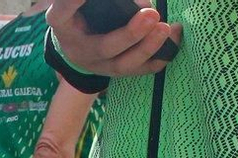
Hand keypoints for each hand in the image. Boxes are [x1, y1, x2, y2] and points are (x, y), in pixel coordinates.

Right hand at [46, 0, 181, 77]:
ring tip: (166, 28)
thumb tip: (137, 1)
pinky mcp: (117, 70)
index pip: (62, 13)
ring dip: (147, 48)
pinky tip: (175, 36)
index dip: (71, 4)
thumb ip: (91, 2)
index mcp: (63, 24)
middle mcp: (79, 49)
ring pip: (122, 65)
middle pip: (103, 48)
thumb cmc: (80, 15)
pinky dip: (161, 55)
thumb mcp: (77, 7)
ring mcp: (98, 64)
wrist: (77, 44)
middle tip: (151, 14)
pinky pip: (141, 69)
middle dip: (129, 34)